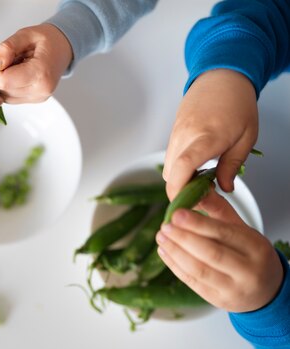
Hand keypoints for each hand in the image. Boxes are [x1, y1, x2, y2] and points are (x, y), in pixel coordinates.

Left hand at [0, 23, 71, 103]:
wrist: (63, 48)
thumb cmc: (46, 40)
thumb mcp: (25, 34)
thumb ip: (8, 48)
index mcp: (40, 72)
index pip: (5, 82)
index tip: (3, 61)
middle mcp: (41, 90)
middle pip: (5, 90)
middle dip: (1, 77)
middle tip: (11, 62)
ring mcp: (39, 97)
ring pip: (7, 97)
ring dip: (5, 83)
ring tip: (16, 68)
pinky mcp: (36, 101)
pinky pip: (13, 98)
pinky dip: (10, 88)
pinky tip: (18, 76)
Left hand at [155, 190, 282, 312]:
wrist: (266, 290)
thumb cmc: (250, 255)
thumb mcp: (242, 230)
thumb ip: (219, 210)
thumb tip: (198, 189)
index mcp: (255, 248)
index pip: (224, 234)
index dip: (198, 223)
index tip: (177, 213)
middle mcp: (247, 270)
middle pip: (211, 254)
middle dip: (184, 238)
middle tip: (165, 226)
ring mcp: (232, 289)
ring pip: (199, 270)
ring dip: (175, 252)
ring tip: (161, 237)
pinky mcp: (217, 300)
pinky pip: (193, 282)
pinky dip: (175, 266)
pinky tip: (164, 252)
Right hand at [163, 69, 257, 199]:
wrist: (221, 77)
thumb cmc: (238, 104)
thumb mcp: (246, 137)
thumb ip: (232, 165)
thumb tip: (223, 189)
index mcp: (207, 136)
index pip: (185, 165)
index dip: (180, 188)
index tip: (187, 203)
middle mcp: (186, 135)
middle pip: (171, 173)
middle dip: (181, 190)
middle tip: (202, 195)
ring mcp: (176, 133)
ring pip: (168, 167)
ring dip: (179, 179)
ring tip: (200, 179)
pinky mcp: (172, 132)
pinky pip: (170, 157)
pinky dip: (178, 167)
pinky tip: (195, 166)